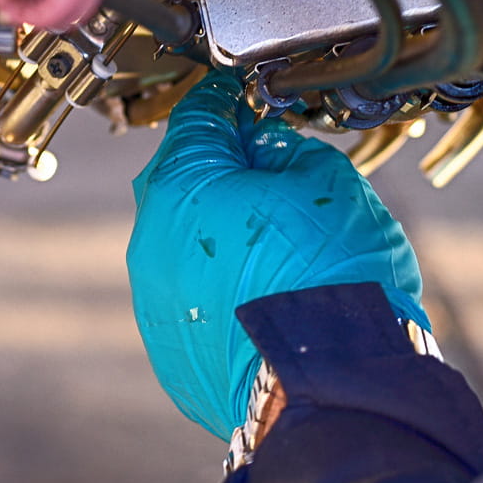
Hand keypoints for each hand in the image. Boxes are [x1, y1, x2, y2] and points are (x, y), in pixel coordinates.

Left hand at [127, 70, 429, 439]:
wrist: (331, 383)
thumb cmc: (332, 275)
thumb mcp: (326, 181)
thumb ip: (283, 151)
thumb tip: (264, 149)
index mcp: (180, 184)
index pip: (197, 117)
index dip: (228, 102)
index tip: (244, 100)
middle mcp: (151, 239)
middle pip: (183, 183)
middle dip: (224, 173)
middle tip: (274, 175)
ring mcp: (154, 300)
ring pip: (184, 247)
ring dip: (221, 238)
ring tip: (281, 248)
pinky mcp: (169, 351)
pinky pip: (193, 301)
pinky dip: (221, 292)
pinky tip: (267, 297)